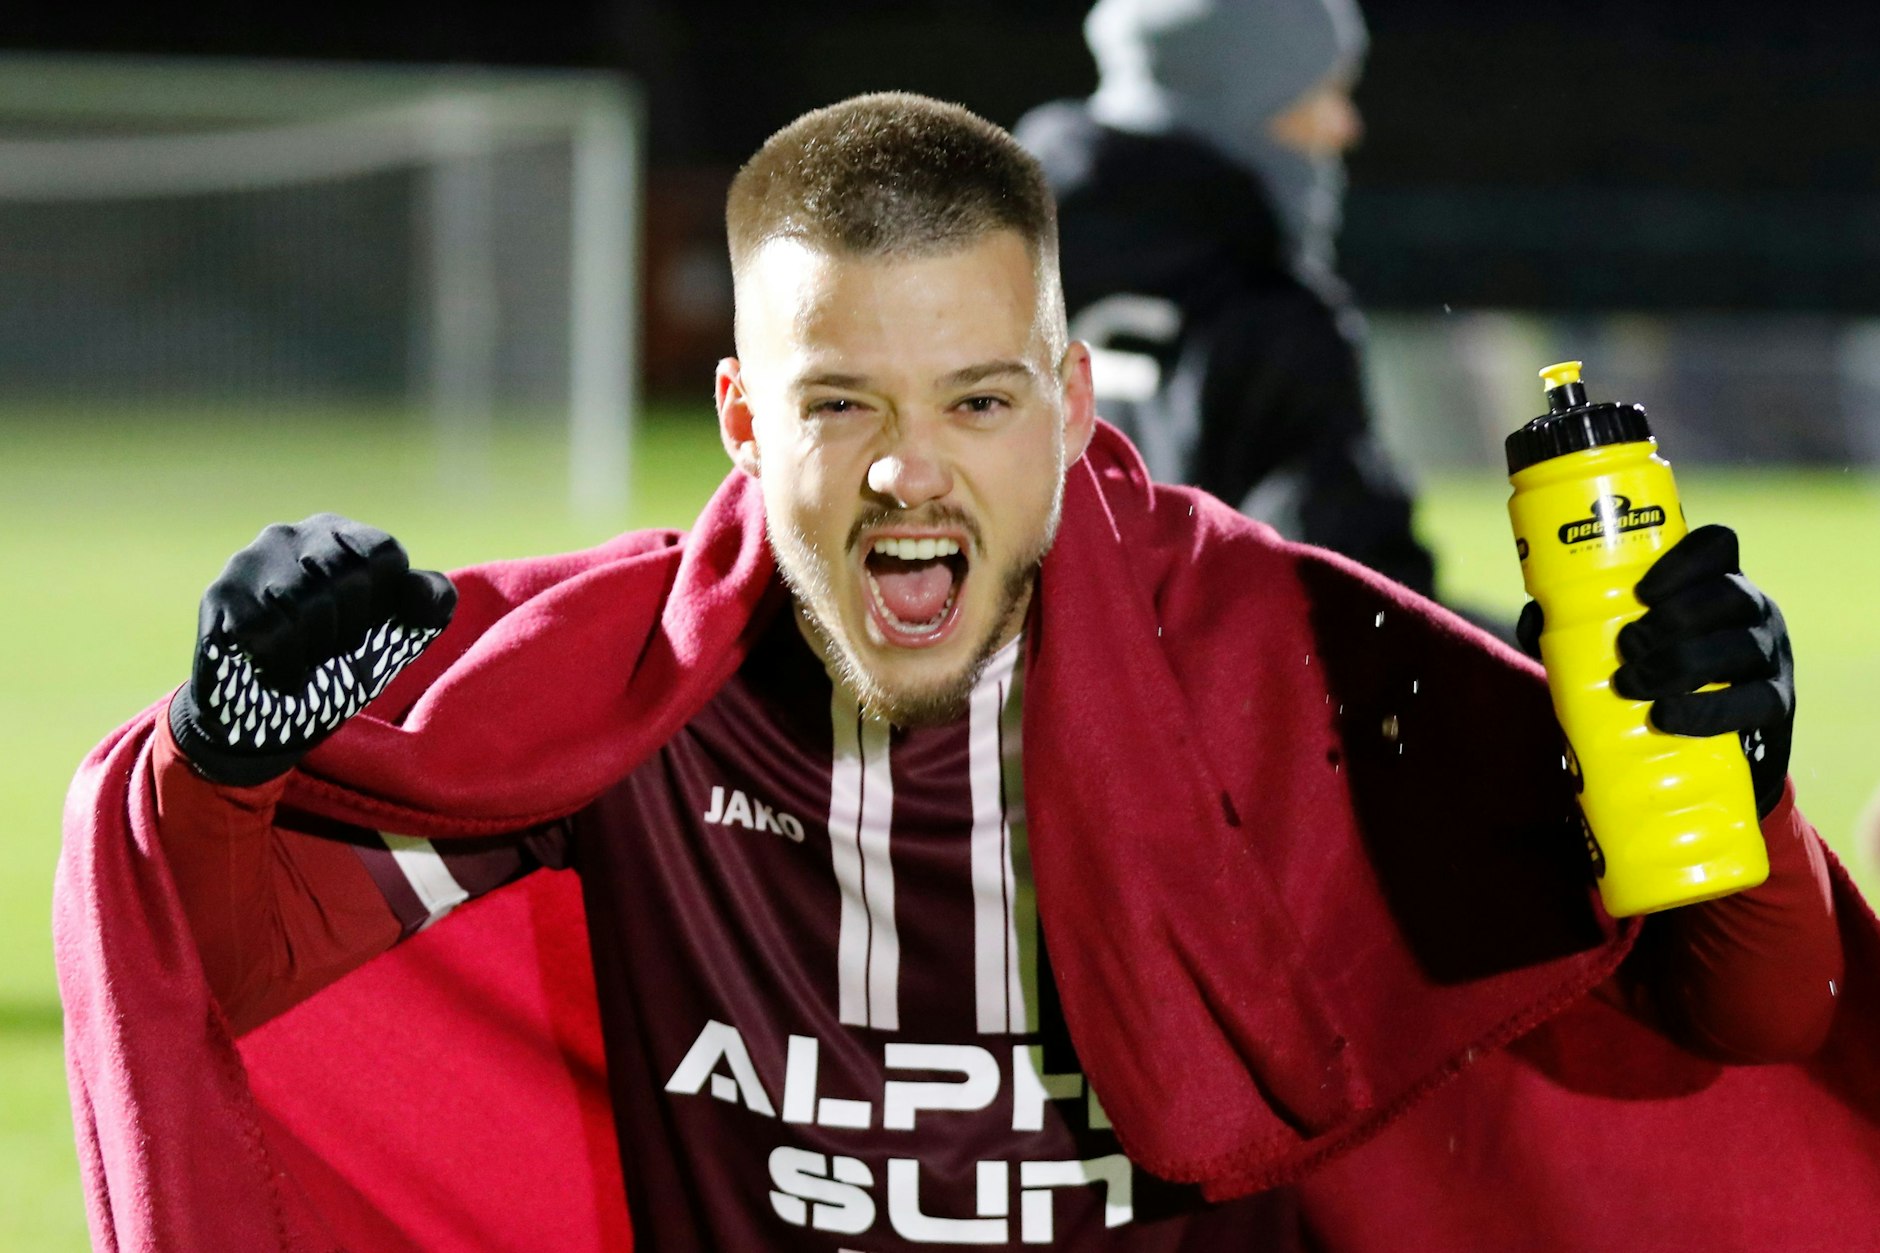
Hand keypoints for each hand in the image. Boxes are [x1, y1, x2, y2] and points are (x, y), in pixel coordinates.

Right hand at [168, 514, 456, 784]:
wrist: (264, 721)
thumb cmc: (336, 666)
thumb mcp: (396, 635)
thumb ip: (428, 603)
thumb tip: (425, 593)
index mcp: (338, 534)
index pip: (384, 553)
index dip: (383, 603)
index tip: (365, 628)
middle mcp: (290, 534)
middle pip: (348, 577)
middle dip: (349, 632)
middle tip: (329, 651)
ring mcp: (249, 561)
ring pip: (306, 604)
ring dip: (315, 651)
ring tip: (304, 660)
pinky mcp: (220, 596)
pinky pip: (269, 633)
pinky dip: (284, 668)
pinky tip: (278, 675)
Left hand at [1517, 525, 1792, 817]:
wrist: (1698, 744)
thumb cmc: (1653, 674)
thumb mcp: (1618, 643)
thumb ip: (1575, 626)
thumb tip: (1535, 617)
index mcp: (1713, 581)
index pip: (1717, 546)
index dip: (1684, 560)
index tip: (1643, 590)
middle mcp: (1751, 609)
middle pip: (1729, 595)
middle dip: (1674, 619)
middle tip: (1627, 646)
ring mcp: (1770, 655)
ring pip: (1742, 645)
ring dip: (1681, 664)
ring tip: (1632, 685)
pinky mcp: (1776, 702)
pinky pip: (1755, 700)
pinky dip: (1705, 710)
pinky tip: (1666, 716)